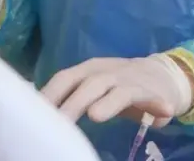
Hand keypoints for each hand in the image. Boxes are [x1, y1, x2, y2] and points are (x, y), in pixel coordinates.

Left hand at [41, 54, 193, 125]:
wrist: (160, 76)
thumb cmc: (119, 87)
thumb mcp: (94, 89)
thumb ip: (73, 98)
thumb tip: (41, 118)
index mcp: (86, 71)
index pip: (64, 78)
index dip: (50, 93)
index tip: (33, 113)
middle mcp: (104, 71)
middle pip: (84, 84)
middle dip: (70, 102)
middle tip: (58, 122)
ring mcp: (126, 79)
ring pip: (113, 89)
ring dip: (105, 102)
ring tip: (95, 116)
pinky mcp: (147, 90)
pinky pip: (147, 97)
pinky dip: (153, 105)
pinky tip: (155, 118)